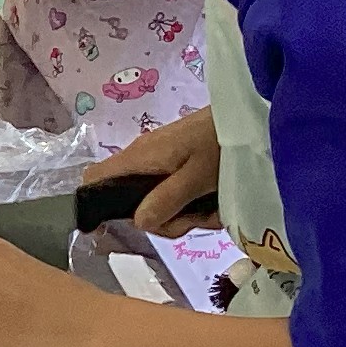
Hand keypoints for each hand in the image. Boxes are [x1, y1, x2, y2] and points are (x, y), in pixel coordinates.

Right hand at [90, 106, 220, 234]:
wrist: (250, 116)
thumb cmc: (220, 142)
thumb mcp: (197, 176)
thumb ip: (167, 200)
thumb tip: (137, 223)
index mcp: (139, 158)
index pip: (95, 179)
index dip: (95, 205)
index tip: (114, 231)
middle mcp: (142, 159)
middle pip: (129, 200)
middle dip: (159, 219)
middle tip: (188, 221)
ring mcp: (160, 161)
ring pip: (154, 199)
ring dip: (180, 214)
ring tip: (209, 212)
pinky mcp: (177, 163)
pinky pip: (171, 191)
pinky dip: (189, 203)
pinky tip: (212, 203)